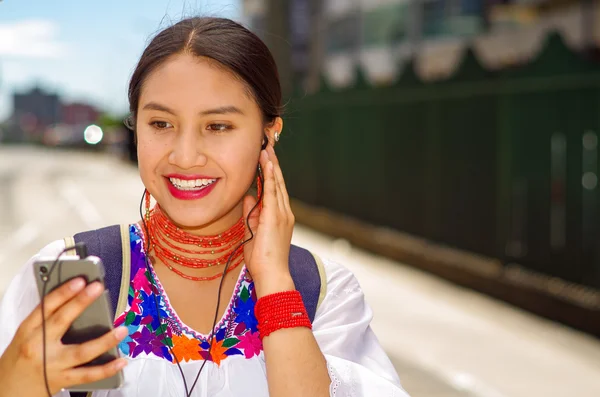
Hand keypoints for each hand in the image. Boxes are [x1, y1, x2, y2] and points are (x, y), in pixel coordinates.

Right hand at [0, 277, 127, 396]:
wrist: (6, 392)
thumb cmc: (20, 359)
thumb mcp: (26, 336)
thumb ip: (47, 320)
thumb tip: (77, 300)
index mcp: (28, 331)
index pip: (46, 306)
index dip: (63, 292)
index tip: (79, 280)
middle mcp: (39, 346)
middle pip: (61, 321)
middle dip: (80, 303)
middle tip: (97, 288)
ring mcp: (52, 365)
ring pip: (81, 352)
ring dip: (104, 341)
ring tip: (122, 330)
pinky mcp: (62, 380)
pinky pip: (87, 375)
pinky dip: (106, 369)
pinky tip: (121, 360)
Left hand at [243, 145, 295, 297]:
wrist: (272, 274)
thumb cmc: (263, 260)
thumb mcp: (253, 233)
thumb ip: (251, 215)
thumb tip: (247, 199)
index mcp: (280, 218)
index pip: (276, 191)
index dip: (272, 174)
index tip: (266, 160)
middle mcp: (285, 213)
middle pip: (279, 183)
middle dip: (273, 165)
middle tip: (269, 147)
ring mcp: (282, 214)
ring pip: (278, 184)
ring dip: (272, 166)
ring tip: (267, 149)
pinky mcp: (275, 217)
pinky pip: (273, 192)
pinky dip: (271, 177)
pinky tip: (268, 164)